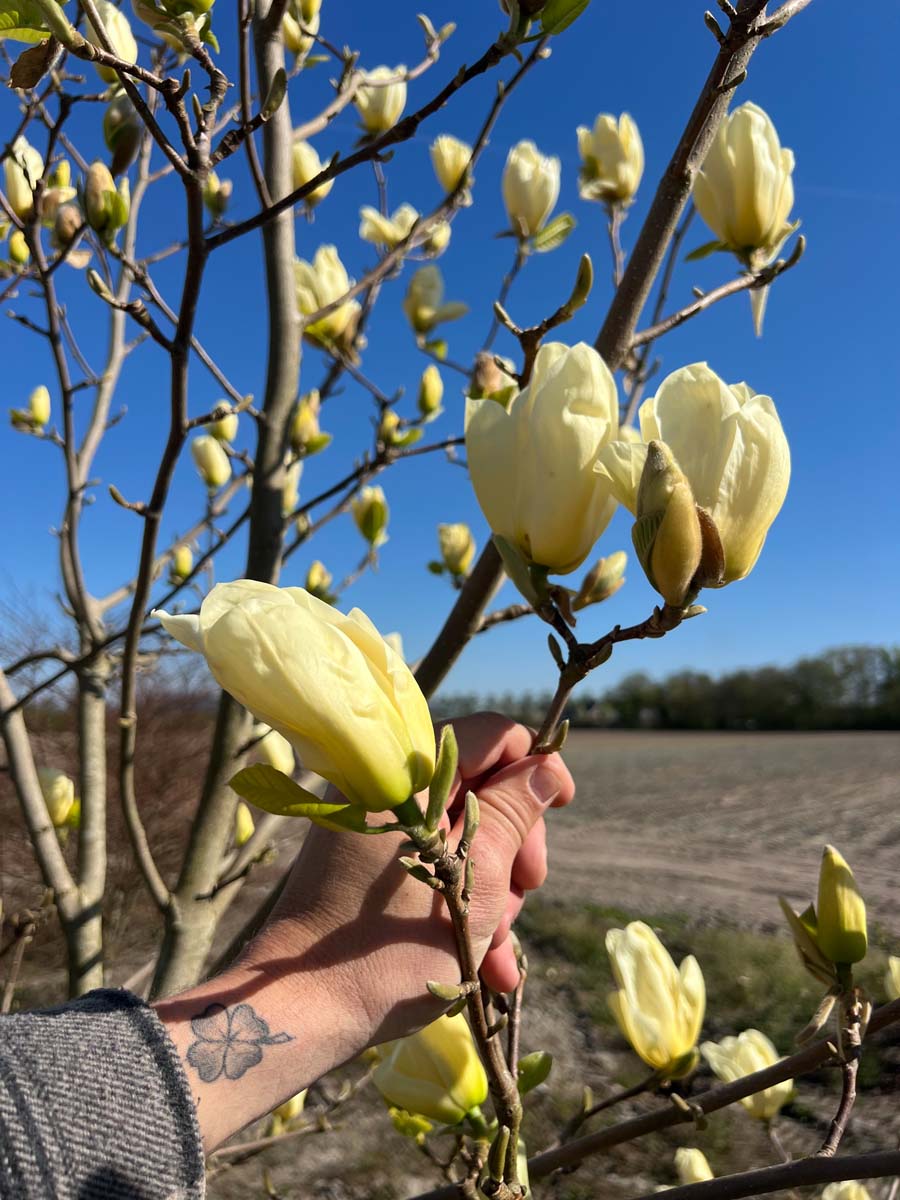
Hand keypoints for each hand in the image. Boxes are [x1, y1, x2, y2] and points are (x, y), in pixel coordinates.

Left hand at [246, 713, 573, 1043]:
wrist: (304, 1009)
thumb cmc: (392, 946)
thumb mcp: (475, 879)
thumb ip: (513, 812)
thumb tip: (545, 769)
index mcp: (405, 778)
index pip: (490, 735)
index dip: (534, 764)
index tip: (562, 804)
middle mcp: (387, 790)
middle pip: (480, 788)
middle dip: (514, 843)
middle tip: (526, 890)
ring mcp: (375, 829)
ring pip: (461, 835)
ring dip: (493, 886)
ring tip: (496, 946)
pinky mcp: (368, 864)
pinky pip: (430, 864)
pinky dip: (461, 903)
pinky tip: (486, 963)